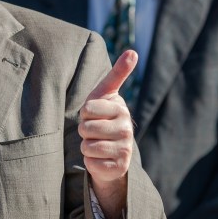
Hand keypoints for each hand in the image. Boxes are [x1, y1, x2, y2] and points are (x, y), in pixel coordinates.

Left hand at [78, 50, 136, 208]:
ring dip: (86, 146)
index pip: (87, 108)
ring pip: (87, 146)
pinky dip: (90, 161)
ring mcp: (124, 149)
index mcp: (121, 108)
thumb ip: (118, 72)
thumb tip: (133, 51)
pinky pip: (91, 162)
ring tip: (96, 143)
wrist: (109, 150)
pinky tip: (100, 158)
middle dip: (84, 130)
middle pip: (86, 128)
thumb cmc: (102, 116)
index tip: (93, 113)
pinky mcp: (119, 167)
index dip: (84, 112)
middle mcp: (127, 128)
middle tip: (94, 130)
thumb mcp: (105, 93)